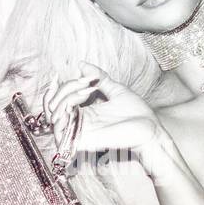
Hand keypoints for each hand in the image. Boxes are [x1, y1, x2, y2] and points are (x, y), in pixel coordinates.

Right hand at [45, 61, 162, 158]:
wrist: (150, 129)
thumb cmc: (137, 113)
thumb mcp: (116, 89)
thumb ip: (98, 78)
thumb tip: (81, 64)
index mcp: (84, 112)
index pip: (58, 101)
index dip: (58, 87)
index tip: (69, 74)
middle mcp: (79, 122)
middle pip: (53, 107)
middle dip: (64, 89)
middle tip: (85, 82)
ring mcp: (80, 132)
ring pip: (54, 116)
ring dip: (64, 98)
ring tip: (86, 90)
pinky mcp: (83, 141)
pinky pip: (61, 130)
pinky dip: (64, 112)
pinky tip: (81, 100)